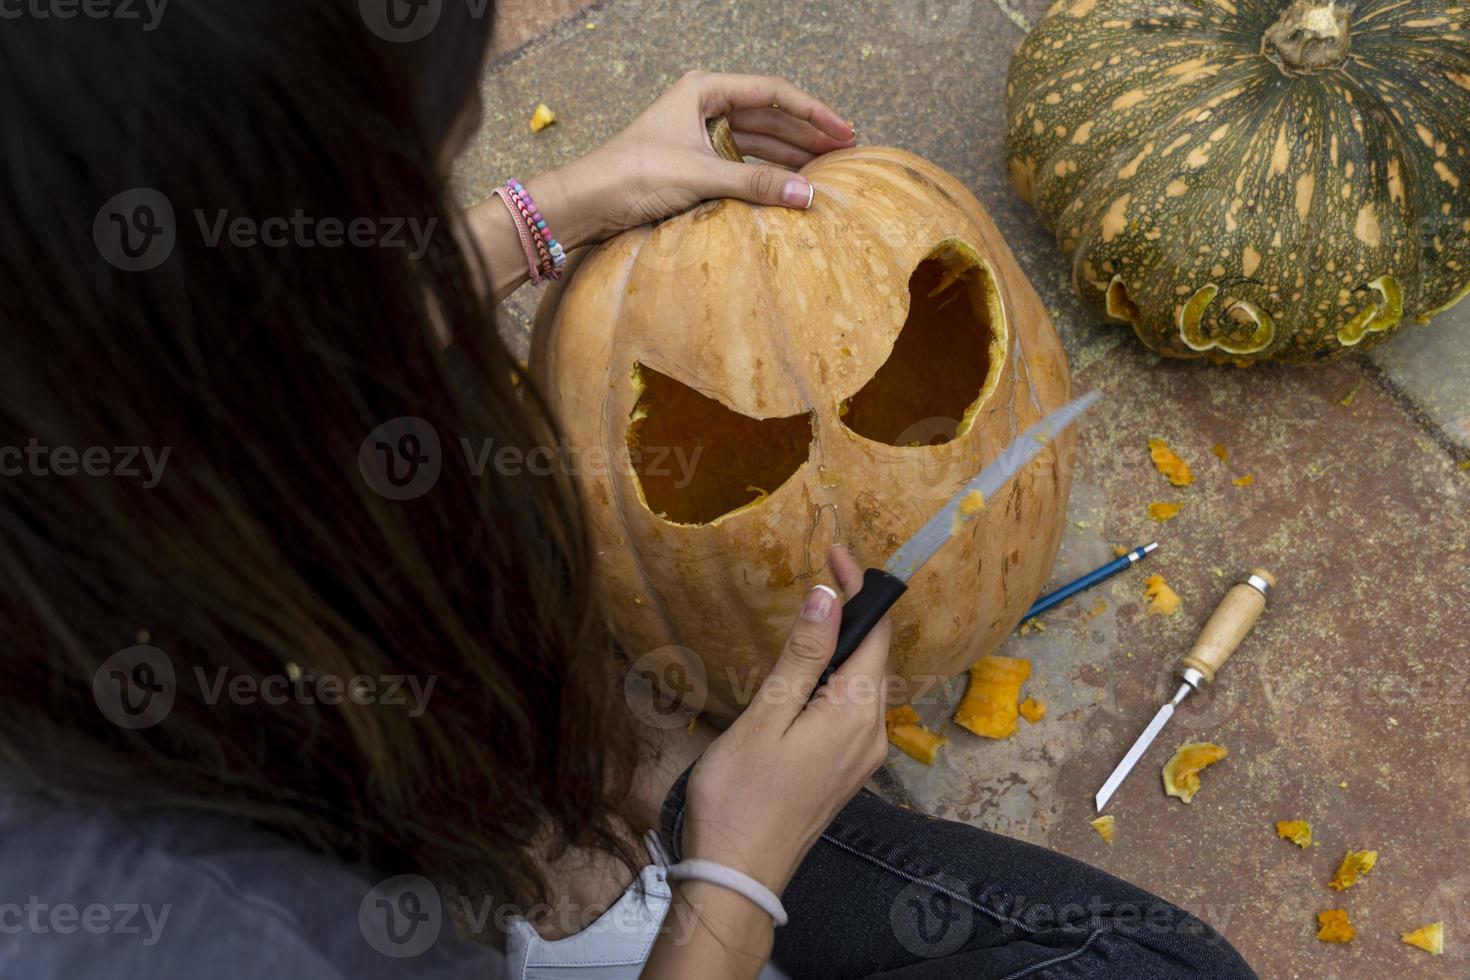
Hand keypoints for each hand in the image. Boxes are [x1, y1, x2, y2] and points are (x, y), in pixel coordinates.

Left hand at [547, 71, 855, 248]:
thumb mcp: (700, 177)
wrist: (587, 202)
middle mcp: (705, 106)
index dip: (812, 112)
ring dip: (790, 155)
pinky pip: (742, 163)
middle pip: (769, 117)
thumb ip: (756, 185)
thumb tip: (807, 195)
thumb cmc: (633, 175)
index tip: (843, 131)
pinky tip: (790, 184)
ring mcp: (701, 134)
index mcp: (705, 90)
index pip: (772, 93)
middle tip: (845, 152)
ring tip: (827, 170)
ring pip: (758, 141)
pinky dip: (767, 173)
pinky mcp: (695, 162)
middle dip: (807, 134)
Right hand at [680, 545, 891, 894]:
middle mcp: (871, 735)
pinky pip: (850, 710)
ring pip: (862, 684)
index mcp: (856, 715)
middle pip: (873, 657)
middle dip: (853, 612)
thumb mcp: (766, 717)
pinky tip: (804, 674)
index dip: (861, 588)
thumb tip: (828, 596)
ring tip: (809, 616)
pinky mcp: (845, 772)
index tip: (834, 552)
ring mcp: (861, 758)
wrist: (737, 876)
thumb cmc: (741, 797)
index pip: (876, 633)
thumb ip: (801, 656)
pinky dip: (834, 679)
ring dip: (842, 645)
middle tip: (819, 573)